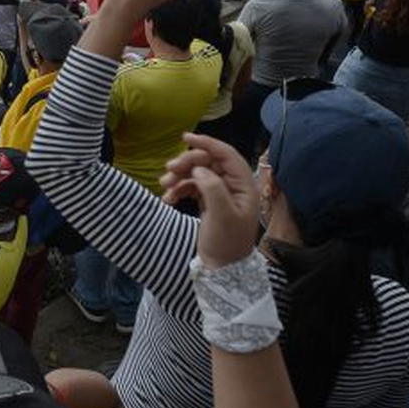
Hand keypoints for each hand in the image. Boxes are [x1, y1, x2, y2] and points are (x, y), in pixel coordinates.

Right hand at [163, 132, 260, 264]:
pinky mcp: (209, 202)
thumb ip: (213, 188)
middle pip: (208, 162)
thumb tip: (199, 169)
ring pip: (197, 174)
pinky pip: (192, 187)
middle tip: (168, 170)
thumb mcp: (222, 215)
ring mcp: (221, 194)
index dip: (207, 143)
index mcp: (244, 185)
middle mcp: (233, 186)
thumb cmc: (227, 242)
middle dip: (187, 163)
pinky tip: (168, 199)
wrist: (222, 269)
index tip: (185, 138)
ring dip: (179, 177)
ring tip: (164, 186)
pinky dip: (179, 190)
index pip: (226, 155)